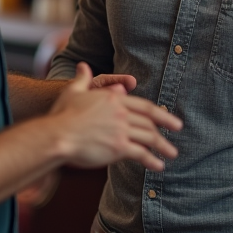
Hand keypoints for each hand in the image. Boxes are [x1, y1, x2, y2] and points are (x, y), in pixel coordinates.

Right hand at [49, 63, 181, 171]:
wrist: (57, 135)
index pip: (144, 107)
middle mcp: (121, 113)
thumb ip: (82, 79)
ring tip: (171, 153)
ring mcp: (121, 130)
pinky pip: (141, 154)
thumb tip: (83, 66)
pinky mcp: (118, 147)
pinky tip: (159, 166)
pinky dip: (152, 160)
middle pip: (149, 122)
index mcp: (114, 99)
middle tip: (175, 136)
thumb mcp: (73, 91)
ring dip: (163, 146)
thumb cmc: (62, 114)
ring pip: (149, 137)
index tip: (173, 120)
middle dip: (165, 130)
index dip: (161, 114)